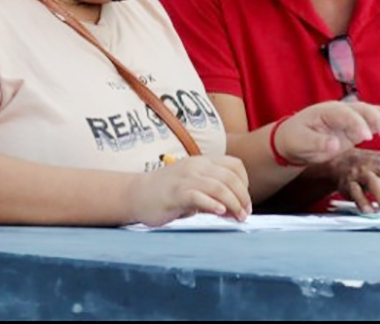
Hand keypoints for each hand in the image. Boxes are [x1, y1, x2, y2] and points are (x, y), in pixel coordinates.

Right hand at [127, 156, 251, 227]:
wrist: (134, 194)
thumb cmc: (165, 193)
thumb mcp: (192, 186)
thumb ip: (211, 193)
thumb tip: (234, 209)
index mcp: (202, 162)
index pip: (234, 165)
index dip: (244, 183)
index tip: (244, 201)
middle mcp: (195, 166)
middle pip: (230, 177)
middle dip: (242, 197)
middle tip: (244, 214)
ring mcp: (185, 179)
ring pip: (218, 186)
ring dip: (233, 203)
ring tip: (237, 217)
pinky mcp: (175, 193)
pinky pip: (198, 196)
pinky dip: (213, 204)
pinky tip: (220, 212)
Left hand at [275, 102, 379, 165]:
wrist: (292, 141)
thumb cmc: (294, 139)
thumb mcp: (300, 143)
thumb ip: (317, 143)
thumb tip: (335, 144)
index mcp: (326, 111)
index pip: (345, 114)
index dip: (357, 123)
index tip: (367, 137)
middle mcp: (340, 111)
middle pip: (362, 109)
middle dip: (376, 119)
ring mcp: (348, 118)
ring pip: (371, 112)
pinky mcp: (354, 128)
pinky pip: (373, 122)